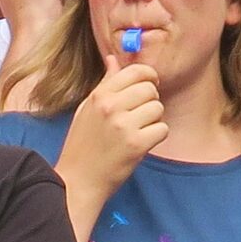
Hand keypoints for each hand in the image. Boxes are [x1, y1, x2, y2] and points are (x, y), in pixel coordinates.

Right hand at [57, 56, 165, 205]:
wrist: (78, 181)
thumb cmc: (81, 145)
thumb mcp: (87, 109)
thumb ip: (104, 84)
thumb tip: (114, 60)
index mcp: (100, 95)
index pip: (135, 71)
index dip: (148, 76)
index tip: (151, 84)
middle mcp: (111, 106)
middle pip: (150, 89)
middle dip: (151, 100)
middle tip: (142, 115)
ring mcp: (124, 125)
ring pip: (158, 108)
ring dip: (154, 119)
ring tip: (139, 131)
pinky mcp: (137, 144)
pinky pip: (163, 129)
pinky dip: (156, 136)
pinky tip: (142, 143)